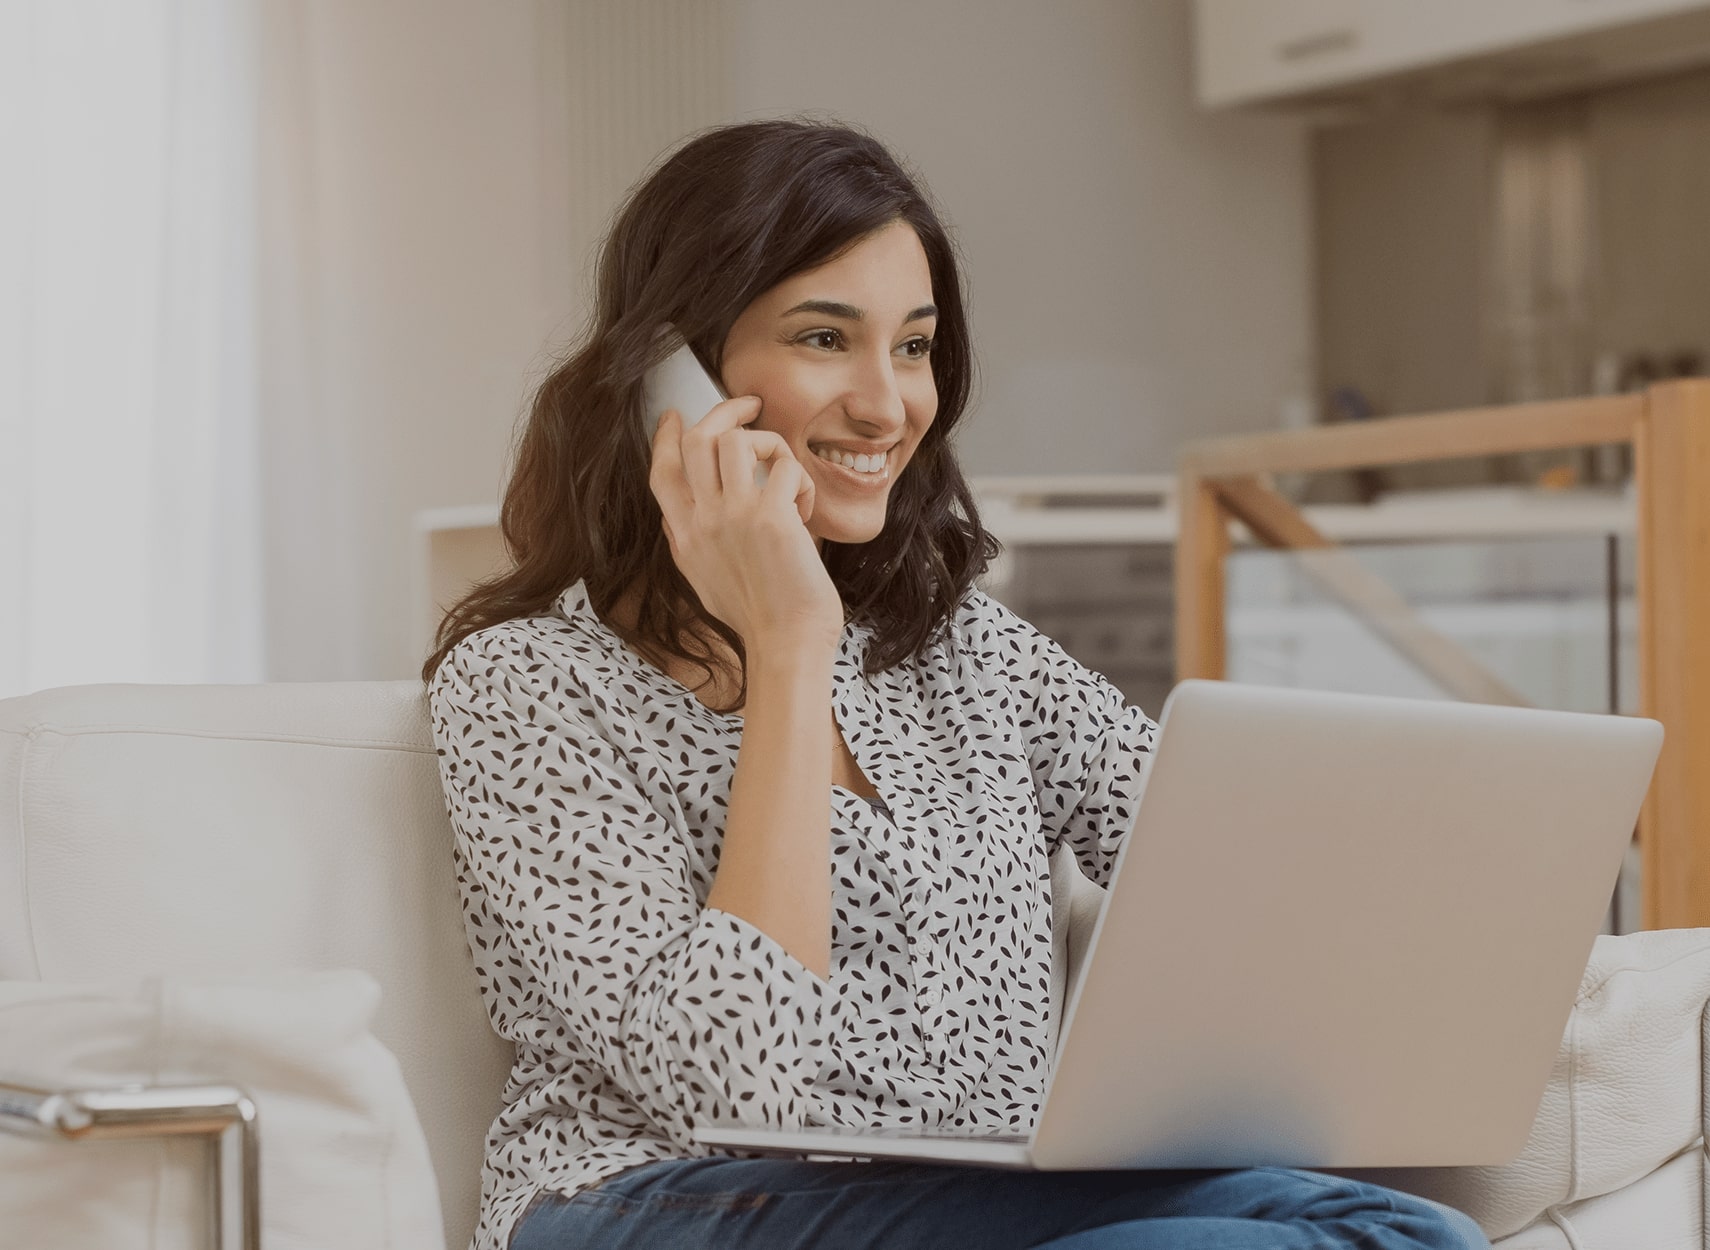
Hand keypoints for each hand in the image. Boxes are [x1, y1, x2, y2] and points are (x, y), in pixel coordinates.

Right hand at [648, 396, 843, 649]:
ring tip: (785, 474)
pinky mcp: (772, 518)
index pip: (661, 471)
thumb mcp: (701, 578)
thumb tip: (676, 512)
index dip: (666, 437)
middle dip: (724, 412)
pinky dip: (800, 478)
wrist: (785, 645)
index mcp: (684, 535)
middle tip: (749, 405)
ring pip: (736, 440)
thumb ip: (688, 540)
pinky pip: (784, 466)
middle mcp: (702, 521)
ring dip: (768, 444)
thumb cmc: (756, 616)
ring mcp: (734, 517)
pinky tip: (806, 508)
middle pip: (697, 441)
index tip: (677, 416)